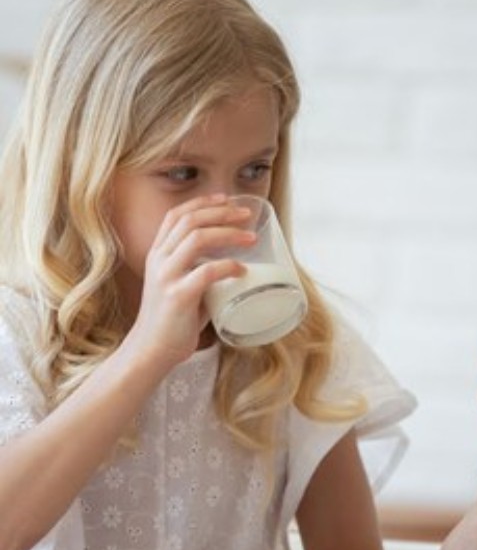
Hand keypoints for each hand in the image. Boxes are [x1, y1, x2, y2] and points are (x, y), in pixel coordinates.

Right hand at [122, 194, 255, 368]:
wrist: (151, 351)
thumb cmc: (173, 321)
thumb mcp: (182, 286)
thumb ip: (200, 272)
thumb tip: (235, 264)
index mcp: (157, 254)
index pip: (176, 216)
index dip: (202, 202)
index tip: (227, 198)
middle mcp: (158, 260)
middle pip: (190, 221)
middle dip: (221, 212)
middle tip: (247, 214)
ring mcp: (166, 277)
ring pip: (197, 238)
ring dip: (228, 234)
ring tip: (251, 238)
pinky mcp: (178, 297)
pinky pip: (206, 272)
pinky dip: (228, 266)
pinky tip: (243, 269)